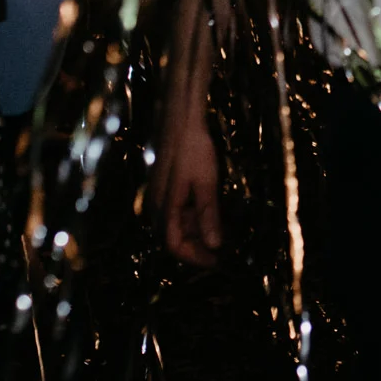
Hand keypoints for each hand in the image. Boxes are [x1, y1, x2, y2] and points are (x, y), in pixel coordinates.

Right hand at [150, 106, 224, 266]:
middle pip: (174, 238)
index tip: (217, 262)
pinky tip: (213, 214)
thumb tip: (214, 246)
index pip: (174, 245)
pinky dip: (194, 217)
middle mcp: (156, 206)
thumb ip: (208, 216)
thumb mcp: (206, 184)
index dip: (195, 258)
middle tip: (224, 250)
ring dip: (197, 232)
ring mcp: (159, 196)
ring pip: (177, 225)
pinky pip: (177, 211)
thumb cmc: (193, 150)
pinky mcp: (165, 187)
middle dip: (198, 246)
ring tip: (223, 233)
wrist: (182, 119)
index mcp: (163, 208)